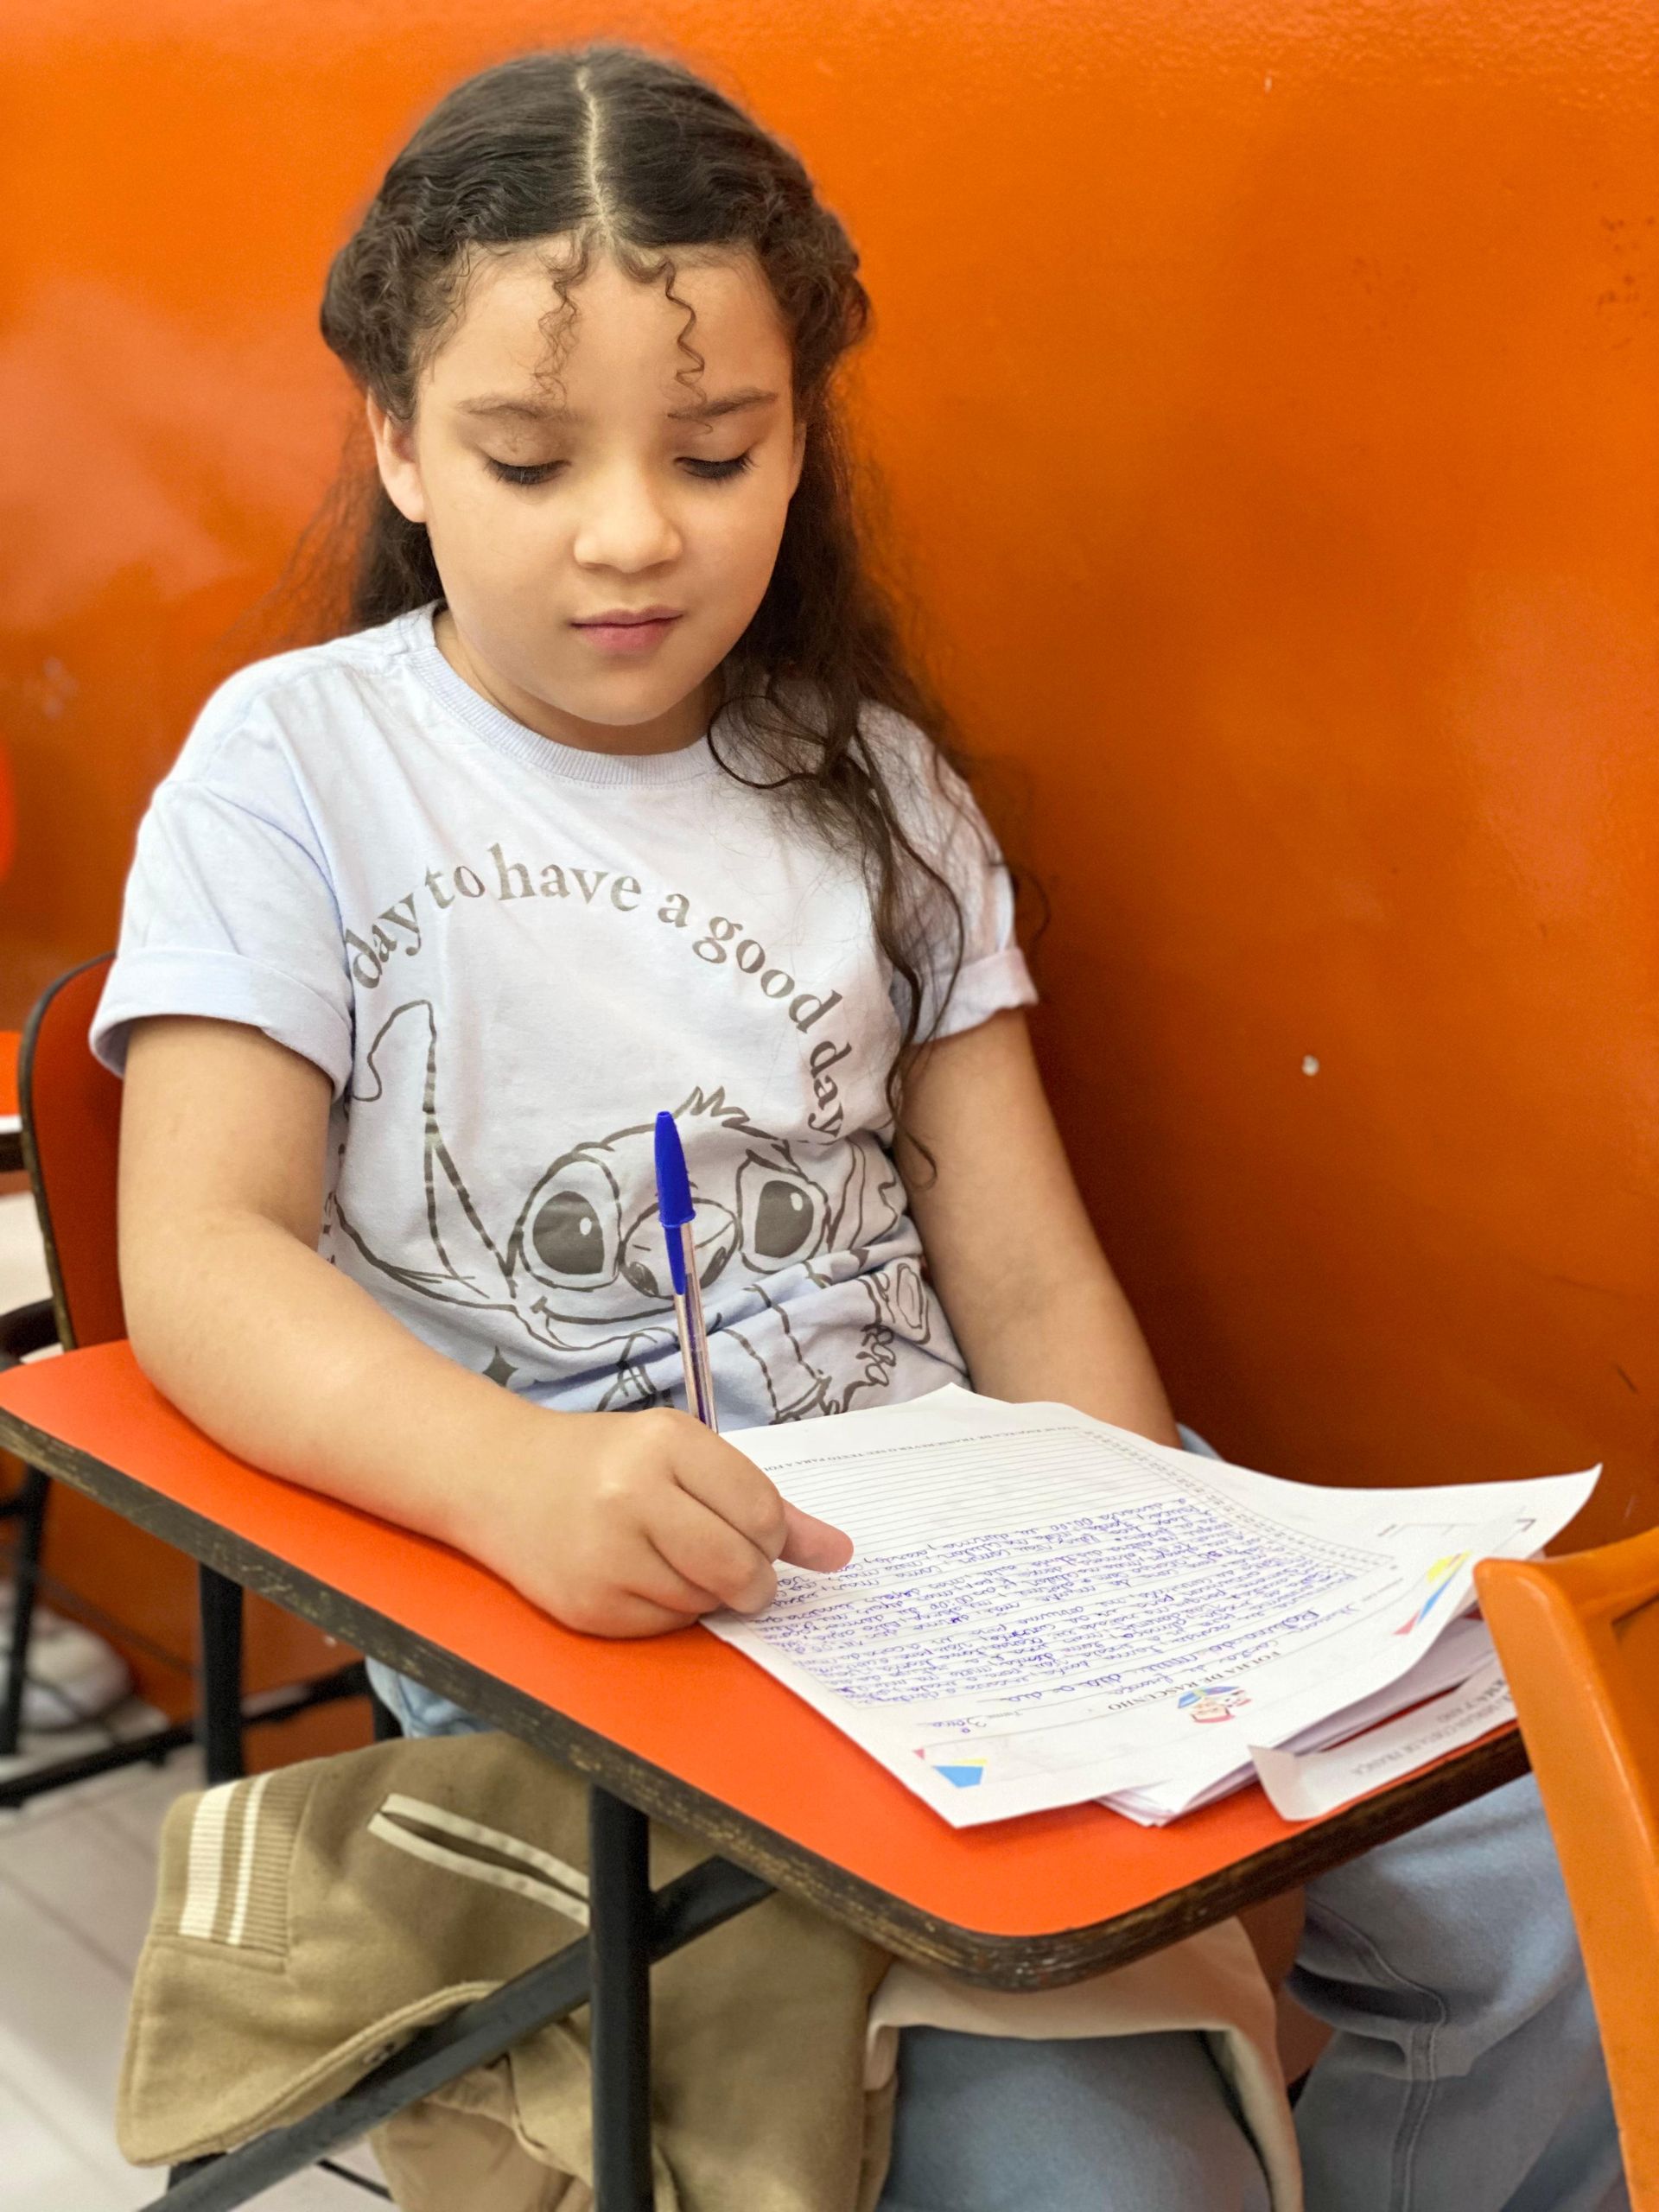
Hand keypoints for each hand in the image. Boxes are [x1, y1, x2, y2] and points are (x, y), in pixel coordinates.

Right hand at [475, 1405, 852, 1637]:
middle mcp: (633, 1495)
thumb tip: (840, 1553)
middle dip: (753, 1579)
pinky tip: (640, 1576)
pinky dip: (670, 1610)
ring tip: (670, 1556)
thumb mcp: (683, 1455)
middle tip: (736, 1566)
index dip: (775, 1536)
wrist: (499, 1478)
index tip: (761, 1536)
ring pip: (705, 1601)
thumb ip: (764, 1503)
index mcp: (667, 1444)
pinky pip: (667, 1625)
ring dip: (707, 1592)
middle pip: (740, 1565)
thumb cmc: (605, 1461)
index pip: (763, 1512)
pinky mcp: (588, 1607)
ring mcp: (606, 1555)